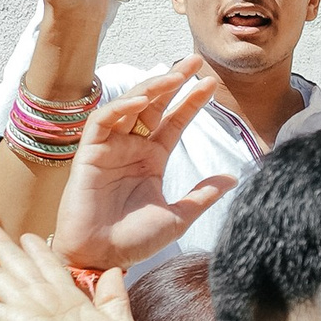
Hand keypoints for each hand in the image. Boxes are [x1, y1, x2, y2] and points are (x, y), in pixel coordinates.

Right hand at [52, 63, 238, 267]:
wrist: (102, 259)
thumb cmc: (133, 242)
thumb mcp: (178, 217)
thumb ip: (202, 196)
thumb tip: (232, 178)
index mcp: (152, 159)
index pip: (174, 121)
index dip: (191, 102)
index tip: (211, 84)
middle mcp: (131, 149)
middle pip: (153, 105)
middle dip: (173, 81)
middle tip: (195, 60)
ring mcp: (110, 149)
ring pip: (129, 107)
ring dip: (150, 88)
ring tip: (175, 75)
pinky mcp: (89, 154)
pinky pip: (101, 122)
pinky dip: (119, 107)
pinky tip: (140, 99)